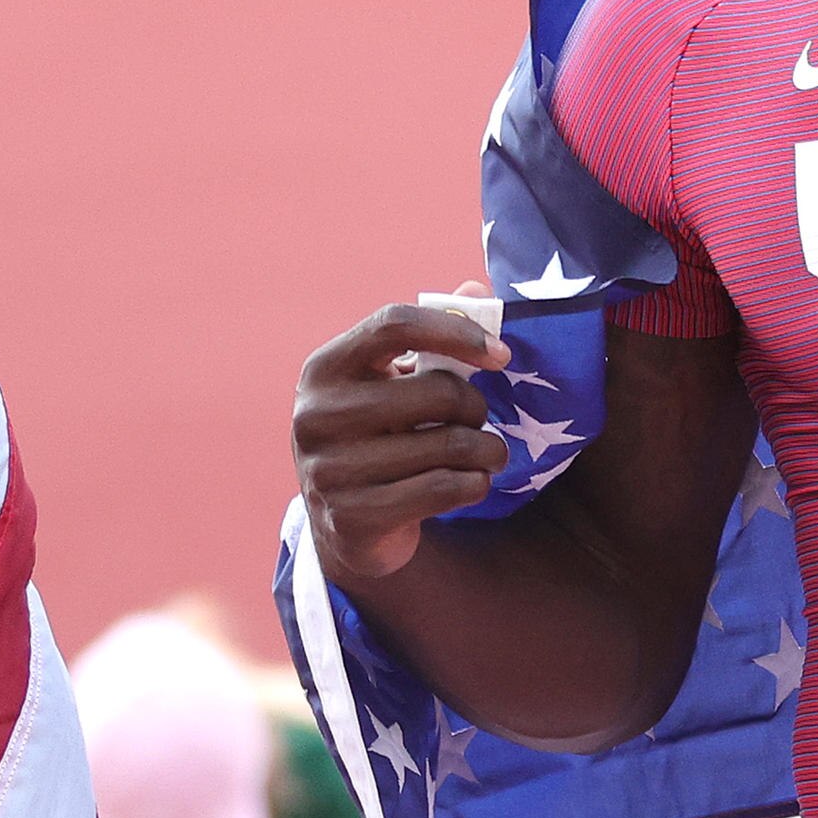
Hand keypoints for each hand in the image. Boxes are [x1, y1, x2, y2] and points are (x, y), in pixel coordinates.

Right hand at [293, 300, 513, 585]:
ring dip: (488, 450)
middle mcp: (317, 415)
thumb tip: (476, 290)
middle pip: (437, 391)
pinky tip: (474, 482)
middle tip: (479, 420)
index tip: (500, 356)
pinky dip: (477, 484)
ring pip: (450, 445)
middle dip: (476, 407)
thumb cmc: (379, 439)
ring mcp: (330, 470)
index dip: (456, 333)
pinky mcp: (354, 516)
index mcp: (325, 369)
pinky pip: (446, 488)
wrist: (345, 528)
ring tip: (488, 454)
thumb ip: (432, 339)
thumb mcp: (392, 387)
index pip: (394, 324)